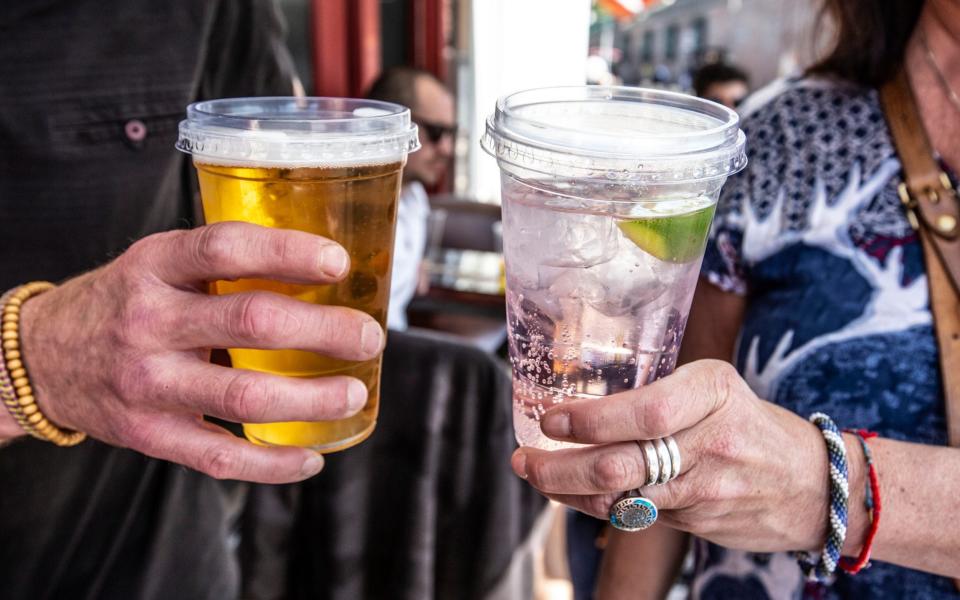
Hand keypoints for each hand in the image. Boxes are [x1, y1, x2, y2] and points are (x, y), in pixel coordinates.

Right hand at [17, 222, 384, 483]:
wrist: (43, 357)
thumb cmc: (125, 302)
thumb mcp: (158, 263)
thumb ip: (222, 265)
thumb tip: (324, 268)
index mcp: (155, 266)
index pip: (226, 249)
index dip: (288, 252)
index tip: (338, 262)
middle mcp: (149, 322)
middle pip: (250, 323)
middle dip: (323, 330)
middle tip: (367, 335)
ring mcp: (149, 383)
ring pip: (245, 396)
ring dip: (312, 398)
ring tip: (354, 393)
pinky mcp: (151, 434)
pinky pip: (220, 456)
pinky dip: (274, 463)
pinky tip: (311, 456)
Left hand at [511, 360, 835, 552]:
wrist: (813, 485)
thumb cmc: (750, 422)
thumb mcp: (715, 385)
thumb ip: (658, 390)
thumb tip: (581, 397)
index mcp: (713, 393)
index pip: (645, 412)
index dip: (591, 420)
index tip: (551, 420)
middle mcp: (709, 442)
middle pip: (622, 463)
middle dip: (560, 467)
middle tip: (524, 459)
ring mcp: (704, 489)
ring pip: (621, 497)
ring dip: (567, 490)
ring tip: (534, 474)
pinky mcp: (696, 522)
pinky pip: (635, 515)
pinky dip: (597, 503)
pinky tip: (572, 492)